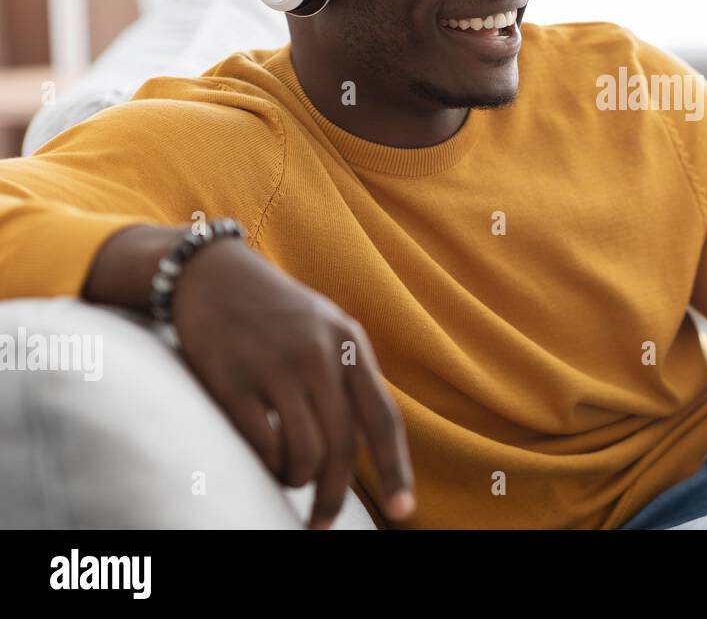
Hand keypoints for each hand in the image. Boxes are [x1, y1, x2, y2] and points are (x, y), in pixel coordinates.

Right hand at [170, 237, 415, 529]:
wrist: (212, 273)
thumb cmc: (275, 310)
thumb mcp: (326, 328)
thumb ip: (349, 375)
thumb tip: (367, 441)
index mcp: (349, 344)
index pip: (382, 418)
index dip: (397, 469)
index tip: (404, 511)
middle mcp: (319, 355)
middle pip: (343, 447)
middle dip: (333, 496)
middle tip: (321, 524)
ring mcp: (275, 366)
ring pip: (303, 452)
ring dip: (296, 479)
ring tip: (288, 477)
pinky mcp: (231, 379)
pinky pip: (261, 443)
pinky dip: (266, 463)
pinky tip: (263, 460)